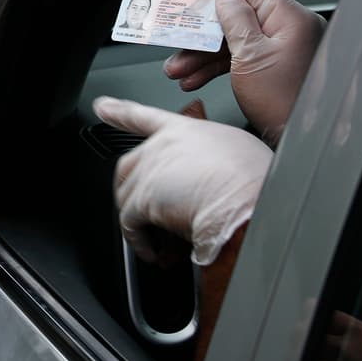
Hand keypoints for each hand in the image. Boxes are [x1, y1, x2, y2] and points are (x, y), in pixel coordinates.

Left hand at [93, 96, 271, 265]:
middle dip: (135, 194)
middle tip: (147, 216)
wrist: (254, 201)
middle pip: (131, 167)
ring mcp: (150, 170)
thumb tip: (213, 178)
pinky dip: (139, 242)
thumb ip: (213, 159)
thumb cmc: (258, 181)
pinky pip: (130, 223)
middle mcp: (162, 146)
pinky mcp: (144, 200)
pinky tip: (152, 253)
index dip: (120, 111)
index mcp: (185, 130)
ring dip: (140, 222)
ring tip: (157, 241)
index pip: (145, 116)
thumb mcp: (239, 153)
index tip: (103, 107)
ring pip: (128, 196)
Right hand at [163, 0, 325, 145]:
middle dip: (201, 28)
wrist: (304, 143)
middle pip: (237, 15)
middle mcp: (290, 29)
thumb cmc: (288, 104)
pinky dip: (217, 67)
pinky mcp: (277, 69)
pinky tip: (196, 77)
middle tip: (177, 30)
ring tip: (179, 67)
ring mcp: (285, 50)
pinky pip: (241, 58)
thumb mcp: (250, 57)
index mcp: (289, 18)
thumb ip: (235, 20)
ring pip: (234, 40)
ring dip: (203, 53)